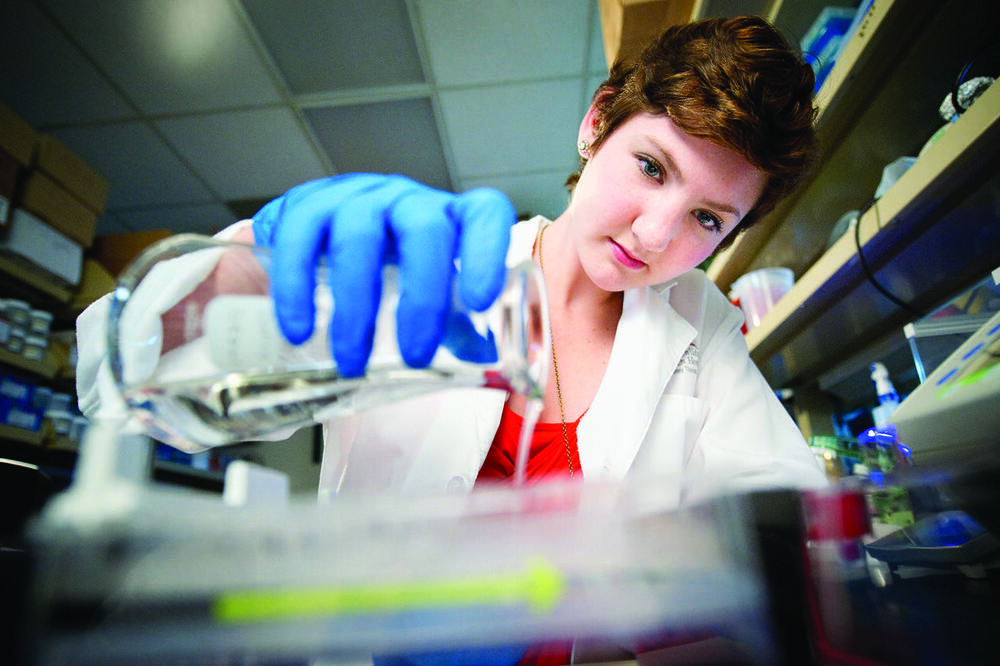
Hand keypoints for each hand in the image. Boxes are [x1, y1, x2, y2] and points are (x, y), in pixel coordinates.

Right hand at [253, 174, 514, 376]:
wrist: (317, 247)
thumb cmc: (386, 275)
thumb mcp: (425, 296)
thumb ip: (454, 326)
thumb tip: (486, 364)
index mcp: (449, 219)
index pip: (483, 212)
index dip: (487, 249)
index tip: (480, 300)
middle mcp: (407, 200)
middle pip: (424, 229)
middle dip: (421, 297)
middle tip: (414, 355)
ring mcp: (356, 196)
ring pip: (359, 232)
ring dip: (355, 304)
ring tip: (351, 358)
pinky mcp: (307, 202)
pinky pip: (301, 234)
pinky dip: (297, 287)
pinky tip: (299, 329)